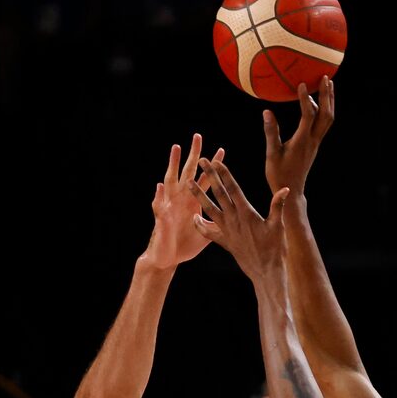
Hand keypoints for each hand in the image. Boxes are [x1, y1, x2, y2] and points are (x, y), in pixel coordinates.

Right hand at [146, 135, 223, 269]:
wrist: (168, 260)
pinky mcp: (162, 220)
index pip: (206, 180)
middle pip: (188, 172)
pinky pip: (159, 207)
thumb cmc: (186, 245)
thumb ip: (220, 223)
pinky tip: (160, 186)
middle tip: (198, 136)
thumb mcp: (208, 234)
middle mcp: (182, 200)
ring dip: (173, 164)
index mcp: (194, 202)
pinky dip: (159, 197)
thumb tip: (237, 218)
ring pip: (171, 182)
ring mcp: (171, 207)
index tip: (222, 150)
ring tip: (176, 148)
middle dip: (193, 155)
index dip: (213, 167)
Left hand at [191, 160, 288, 283]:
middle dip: (210, 176)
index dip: (223, 174)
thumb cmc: (275, 249)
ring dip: (199, 196)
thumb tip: (285, 189)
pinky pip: (209, 233)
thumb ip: (278, 206)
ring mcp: (227, 232)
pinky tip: (194, 218)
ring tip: (189, 183)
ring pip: (209, 210)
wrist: (266, 273)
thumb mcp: (279, 226)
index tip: (215, 161)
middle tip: (201, 161)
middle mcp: (234, 220)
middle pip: (219, 194)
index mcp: (246, 213)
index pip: (233, 189)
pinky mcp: (225, 243)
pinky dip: (200, 226)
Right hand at [263, 77, 334, 196]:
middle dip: (326, 95)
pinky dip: (324, 110)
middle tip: (325, 77)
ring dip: (329, 101)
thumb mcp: (271, 154)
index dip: (305, 99)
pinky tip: (318, 102)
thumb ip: (271, 132)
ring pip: (328, 119)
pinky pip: (324, 124)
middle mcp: (312, 140)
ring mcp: (315, 142)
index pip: (308, 116)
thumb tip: (267, 112)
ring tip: (327, 84)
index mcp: (302, 142)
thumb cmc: (279, 175)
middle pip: (326, 115)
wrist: (292, 191)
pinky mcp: (314, 145)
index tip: (301, 84)